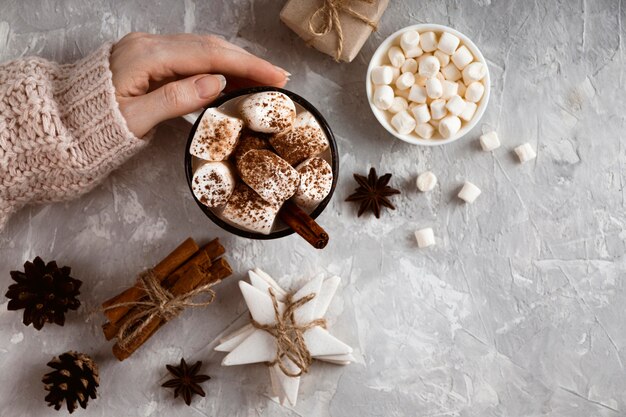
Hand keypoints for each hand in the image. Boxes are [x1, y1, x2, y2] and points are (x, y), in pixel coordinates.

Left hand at [110, 32, 289, 137]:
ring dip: (235, 63)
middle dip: (247, 62)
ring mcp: (149, 48)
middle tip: (279, 79)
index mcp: (147, 57)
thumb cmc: (95, 125)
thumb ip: (176, 99)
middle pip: (209, 47)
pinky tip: (232, 79)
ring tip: (263, 82)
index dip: (246, 65)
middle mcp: (150, 45)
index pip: (208, 55)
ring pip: (202, 49)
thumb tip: (217, 82)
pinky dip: (216, 67)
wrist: (62, 120)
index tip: (276, 76)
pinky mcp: (150, 57)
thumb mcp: (136, 119)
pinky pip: (191, 56)